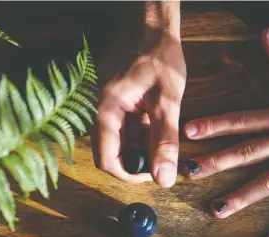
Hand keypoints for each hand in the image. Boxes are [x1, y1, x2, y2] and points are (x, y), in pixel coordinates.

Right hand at [95, 28, 185, 186]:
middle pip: (112, 151)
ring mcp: (108, 105)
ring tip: (165, 139)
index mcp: (107, 111)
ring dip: (142, 146)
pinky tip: (158, 124)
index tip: (153, 177)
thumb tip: (164, 179)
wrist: (152, 24)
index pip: (107, 160)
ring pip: (121, 140)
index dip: (129, 175)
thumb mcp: (167, 100)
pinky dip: (142, 131)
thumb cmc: (159, 55)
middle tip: (163, 160)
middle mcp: (101, 110)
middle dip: (138, 161)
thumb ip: (164, 141)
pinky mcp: (117, 100)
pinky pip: (125, 125)